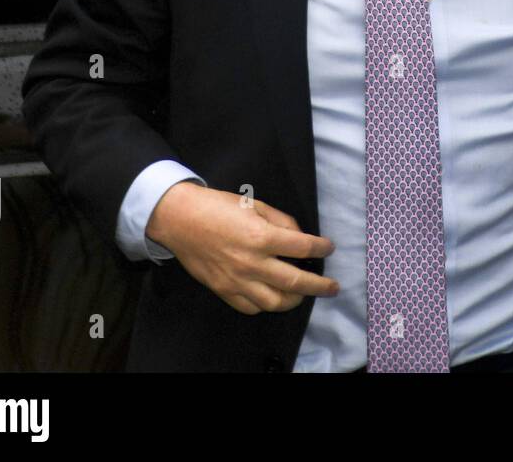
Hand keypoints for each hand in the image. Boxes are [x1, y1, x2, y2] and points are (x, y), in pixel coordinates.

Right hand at [147, 181, 337, 314]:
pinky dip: (266, 304)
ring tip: (303, 293)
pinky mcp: (223, 290)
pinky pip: (250, 307)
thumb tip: (300, 237)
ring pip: (274, 302)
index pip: (303, 248)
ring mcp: (236, 280)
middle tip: (332, 287)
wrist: (180, 219)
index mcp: (261, 237)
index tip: (329, 248)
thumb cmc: (219, 207)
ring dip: (294, 299)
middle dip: (319, 286)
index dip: (322, 248)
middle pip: (295, 282)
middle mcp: (251, 262)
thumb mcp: (256, 205)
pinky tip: (274, 296)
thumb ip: (282, 222)